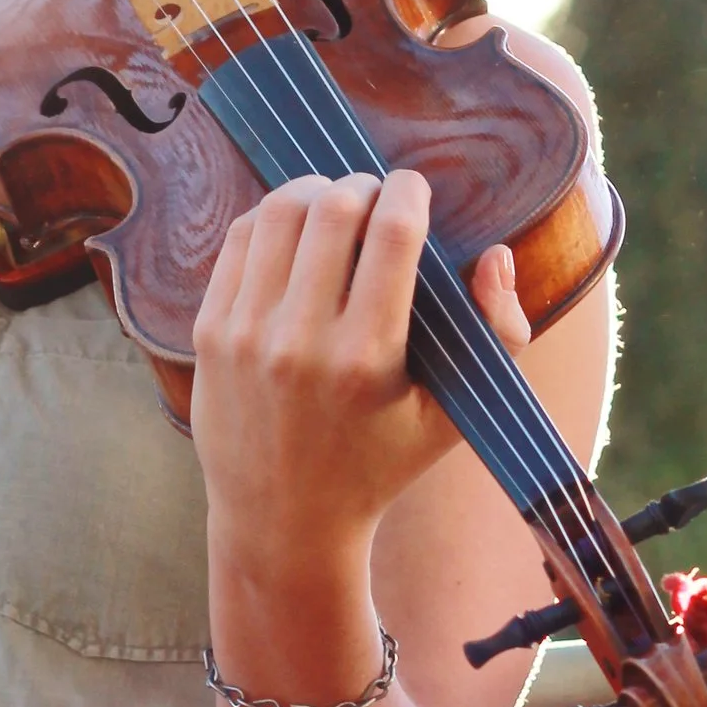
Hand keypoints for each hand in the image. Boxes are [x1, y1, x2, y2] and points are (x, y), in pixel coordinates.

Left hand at [190, 175, 530, 562]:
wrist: (284, 521)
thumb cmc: (380, 463)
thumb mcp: (453, 413)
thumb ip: (496, 334)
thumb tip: (495, 254)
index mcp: (369, 357)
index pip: (392, 233)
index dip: (409, 191)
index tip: (415, 188)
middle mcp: (302, 341)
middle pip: (332, 208)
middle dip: (362, 185)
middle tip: (376, 198)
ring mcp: (247, 334)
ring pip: (278, 213)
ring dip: (314, 191)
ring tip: (335, 205)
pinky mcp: (209, 332)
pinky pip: (239, 241)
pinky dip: (271, 219)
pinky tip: (294, 232)